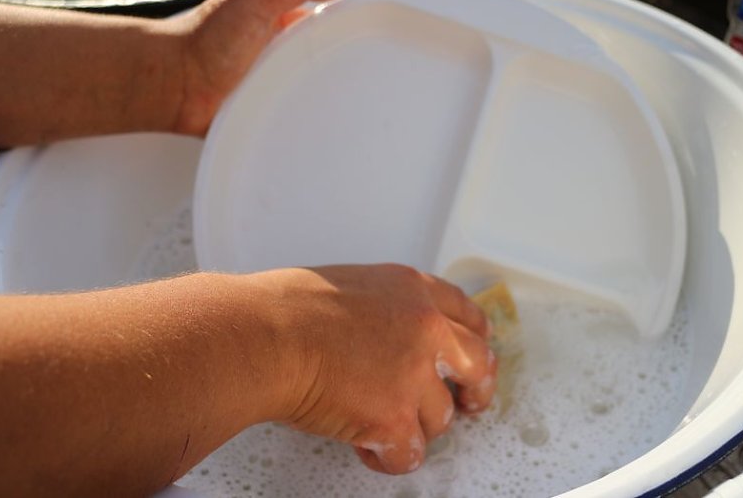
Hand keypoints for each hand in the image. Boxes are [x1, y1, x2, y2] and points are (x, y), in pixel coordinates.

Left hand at [165, 0, 352, 135]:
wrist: (176, 87)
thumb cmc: (206, 39)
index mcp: (280, 18)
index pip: (326, 15)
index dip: (347, 20)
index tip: (368, 28)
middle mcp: (279, 49)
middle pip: (326, 56)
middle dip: (340, 63)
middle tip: (357, 71)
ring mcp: (274, 82)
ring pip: (314, 89)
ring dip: (323, 95)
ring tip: (337, 100)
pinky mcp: (268, 111)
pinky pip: (296, 116)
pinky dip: (306, 119)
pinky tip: (315, 122)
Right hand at [251, 264, 496, 474]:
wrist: (264, 335)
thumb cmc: (284, 309)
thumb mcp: (350, 286)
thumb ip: (384, 309)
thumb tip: (385, 337)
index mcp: (413, 290)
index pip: (466, 313)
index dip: (474, 338)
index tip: (473, 352)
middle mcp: (426, 329)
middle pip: (479, 365)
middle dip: (476, 389)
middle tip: (468, 403)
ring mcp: (415, 374)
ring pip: (440, 418)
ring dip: (410, 425)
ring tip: (373, 421)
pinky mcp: (395, 418)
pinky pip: (409, 454)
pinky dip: (387, 457)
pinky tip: (363, 444)